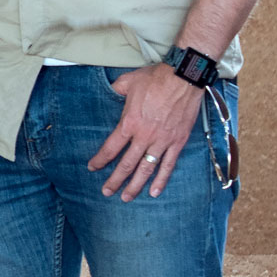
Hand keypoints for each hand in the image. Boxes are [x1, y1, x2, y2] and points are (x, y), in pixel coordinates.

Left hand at [88, 66, 204, 199]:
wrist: (184, 78)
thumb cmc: (155, 78)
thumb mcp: (128, 82)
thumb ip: (117, 89)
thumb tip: (111, 91)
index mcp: (129, 123)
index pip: (111, 147)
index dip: (100, 160)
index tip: (93, 167)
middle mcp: (144, 136)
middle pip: (126, 164)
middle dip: (115, 180)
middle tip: (106, 192)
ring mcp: (162, 141)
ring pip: (146, 169)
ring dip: (136, 185)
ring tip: (126, 198)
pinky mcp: (177, 142)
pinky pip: (168, 165)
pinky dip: (161, 180)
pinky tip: (154, 192)